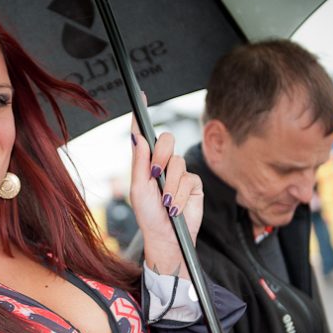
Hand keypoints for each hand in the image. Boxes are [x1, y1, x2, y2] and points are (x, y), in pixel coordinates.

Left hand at [129, 109, 203, 274]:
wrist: (167, 236)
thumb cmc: (148, 215)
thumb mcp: (138, 190)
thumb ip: (139, 163)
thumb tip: (138, 137)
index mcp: (145, 163)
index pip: (144, 135)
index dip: (142, 116)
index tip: (140, 95)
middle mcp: (162, 163)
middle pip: (166, 140)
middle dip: (160, 156)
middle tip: (155, 174)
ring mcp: (179, 172)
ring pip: (177, 163)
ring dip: (170, 185)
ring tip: (165, 202)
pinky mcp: (194, 182)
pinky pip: (189, 178)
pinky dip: (181, 193)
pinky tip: (176, 206)